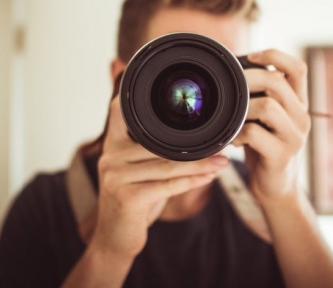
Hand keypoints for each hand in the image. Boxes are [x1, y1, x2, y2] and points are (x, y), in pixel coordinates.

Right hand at [89, 96, 228, 259]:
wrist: (115, 239)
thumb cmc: (134, 201)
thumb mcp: (138, 171)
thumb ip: (152, 151)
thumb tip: (192, 138)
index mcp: (112, 144)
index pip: (122, 111)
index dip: (140, 97)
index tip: (174, 93)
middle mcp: (110, 156)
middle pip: (160, 145)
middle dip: (194, 147)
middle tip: (221, 144)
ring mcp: (116, 176)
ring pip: (167, 165)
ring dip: (200, 164)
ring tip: (222, 161)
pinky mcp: (127, 197)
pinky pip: (168, 186)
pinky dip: (192, 182)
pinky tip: (209, 177)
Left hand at [232, 49, 310, 204]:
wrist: (276, 186)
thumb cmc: (266, 146)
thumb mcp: (268, 118)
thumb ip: (261, 97)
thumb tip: (234, 70)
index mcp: (299, 103)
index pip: (298, 68)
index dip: (276, 55)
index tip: (252, 55)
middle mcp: (302, 117)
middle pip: (278, 82)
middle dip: (249, 79)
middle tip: (230, 88)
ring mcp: (294, 137)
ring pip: (268, 106)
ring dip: (243, 108)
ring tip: (232, 118)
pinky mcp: (282, 155)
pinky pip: (255, 134)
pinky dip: (238, 133)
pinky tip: (232, 140)